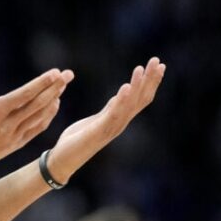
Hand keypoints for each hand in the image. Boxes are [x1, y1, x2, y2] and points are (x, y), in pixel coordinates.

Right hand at [0, 64, 74, 173]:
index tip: (55, 72)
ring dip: (52, 100)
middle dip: (54, 88)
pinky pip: (35, 129)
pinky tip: (53, 106)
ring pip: (38, 116)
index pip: (23, 95)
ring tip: (62, 86)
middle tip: (68, 74)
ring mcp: (12, 137)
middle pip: (36, 104)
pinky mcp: (13, 145)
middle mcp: (6, 125)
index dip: (41, 83)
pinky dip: (46, 117)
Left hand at [46, 57, 165, 183]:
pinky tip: (126, 87)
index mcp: (118, 118)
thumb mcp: (96, 120)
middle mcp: (120, 123)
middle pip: (141, 99)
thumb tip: (122, 94)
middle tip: (157, 60)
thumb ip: (110, 109)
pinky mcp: (99, 132)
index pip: (141, 98)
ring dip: (137, 86)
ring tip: (141, 68)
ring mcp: (111, 128)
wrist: (62, 160)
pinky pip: (114, 114)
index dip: (151, 82)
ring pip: (130, 104)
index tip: (159, 64)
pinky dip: (122, 100)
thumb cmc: (77, 140)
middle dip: (150, 79)